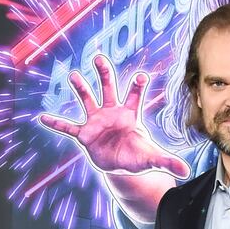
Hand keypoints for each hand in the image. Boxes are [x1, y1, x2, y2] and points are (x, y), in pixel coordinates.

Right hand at [40, 58, 189, 179]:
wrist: (121, 164)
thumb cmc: (137, 156)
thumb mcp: (152, 159)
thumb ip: (168, 162)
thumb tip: (186, 171)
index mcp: (129, 115)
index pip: (135, 97)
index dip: (138, 87)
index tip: (142, 76)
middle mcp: (111, 113)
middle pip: (108, 88)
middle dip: (104, 73)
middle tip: (99, 57)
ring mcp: (96, 121)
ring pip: (88, 100)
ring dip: (81, 89)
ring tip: (74, 75)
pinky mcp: (85, 135)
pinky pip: (68, 127)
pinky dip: (57, 123)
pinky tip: (43, 117)